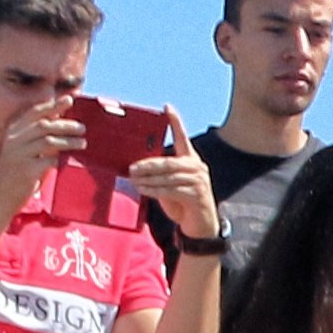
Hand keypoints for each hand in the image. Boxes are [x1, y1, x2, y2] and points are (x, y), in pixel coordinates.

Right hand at [0, 96, 83, 219]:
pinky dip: (61, 160)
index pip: (34, 113)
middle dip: (66, 124)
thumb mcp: (23, 151)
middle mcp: (14, 140)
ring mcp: (19, 155)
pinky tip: (69, 161)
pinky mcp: (25, 170)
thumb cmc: (17, 174)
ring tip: (83, 143)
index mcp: (13, 132)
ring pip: (49, 141)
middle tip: (82, 128)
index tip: (69, 99)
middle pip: (44, 125)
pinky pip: (49, 161)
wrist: (1, 198)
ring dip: (69, 141)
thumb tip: (62, 125)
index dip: (52, 105)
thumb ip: (38, 139)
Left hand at [126, 114, 218, 243]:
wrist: (201, 225)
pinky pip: (170, 190)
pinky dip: (154, 190)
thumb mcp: (171, 185)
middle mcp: (196, 168)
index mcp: (191, 160)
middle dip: (148, 164)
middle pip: (168, 162)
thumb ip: (161, 175)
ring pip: (167, 177)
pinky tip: (142, 189)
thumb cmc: (182, 203)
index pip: (182, 137)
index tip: (167, 107)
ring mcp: (198, 182)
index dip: (175, 122)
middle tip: (131, 167)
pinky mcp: (196, 195)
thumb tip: (136, 170)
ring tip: (132, 179)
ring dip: (147, 179)